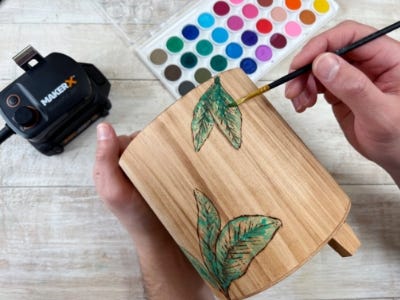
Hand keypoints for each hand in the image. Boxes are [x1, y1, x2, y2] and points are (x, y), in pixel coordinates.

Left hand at [93, 123, 212, 299]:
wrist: (161, 236)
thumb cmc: (136, 216)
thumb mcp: (115, 189)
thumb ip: (106, 160)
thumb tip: (104, 127)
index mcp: (107, 166)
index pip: (120, 140)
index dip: (133, 144)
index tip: (142, 159)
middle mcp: (123, 165)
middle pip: (137, 140)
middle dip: (149, 146)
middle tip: (157, 164)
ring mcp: (140, 168)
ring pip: (151, 146)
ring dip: (161, 150)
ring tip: (168, 164)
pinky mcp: (155, 172)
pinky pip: (161, 155)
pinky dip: (168, 156)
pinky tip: (173, 164)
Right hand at [285, 21, 399, 184]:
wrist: (396, 156)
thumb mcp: (379, 113)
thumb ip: (353, 87)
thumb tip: (324, 63)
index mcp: (388, 58)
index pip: (350, 36)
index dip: (322, 45)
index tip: (301, 63)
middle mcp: (369, 63)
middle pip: (329, 50)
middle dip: (306, 67)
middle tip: (294, 88)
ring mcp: (353, 76)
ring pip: (319, 66)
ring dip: (303, 81)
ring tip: (300, 102)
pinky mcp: (341, 90)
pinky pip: (317, 82)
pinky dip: (305, 91)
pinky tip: (303, 104)